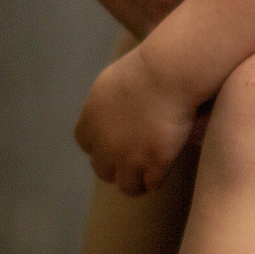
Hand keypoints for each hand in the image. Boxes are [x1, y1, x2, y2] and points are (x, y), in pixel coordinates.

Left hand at [74, 43, 204, 194]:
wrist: (168, 73)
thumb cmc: (145, 67)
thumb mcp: (110, 82)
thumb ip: (105, 104)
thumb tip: (111, 113)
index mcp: (90, 120)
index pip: (86, 145)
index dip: (102, 144)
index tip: (116, 139)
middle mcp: (105, 144)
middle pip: (103, 170)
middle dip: (117, 166)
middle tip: (136, 158)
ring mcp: (129, 157)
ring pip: (127, 186)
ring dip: (138, 179)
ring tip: (151, 172)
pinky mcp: (155, 164)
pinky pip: (152, 184)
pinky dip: (159, 178)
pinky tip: (167, 166)